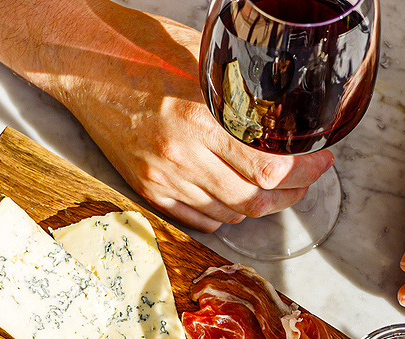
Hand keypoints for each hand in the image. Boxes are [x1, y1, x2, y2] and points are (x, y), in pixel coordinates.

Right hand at [0, 0, 332, 231]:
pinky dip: (227, 214)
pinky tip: (239, 195)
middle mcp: (181, 156)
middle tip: (308, 179)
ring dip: (262, 204)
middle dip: (292, 194)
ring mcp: (163, 178)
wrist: (83, 66)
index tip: (321, 160)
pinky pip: (200, 219)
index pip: (268, 168)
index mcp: (198, 118)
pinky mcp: (148, 190)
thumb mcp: (202, 60)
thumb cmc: (144, 52)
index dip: (304, 171)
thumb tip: (285, 111)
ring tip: (277, 187)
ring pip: (231, 214)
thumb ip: (241, 90)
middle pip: (255, 200)